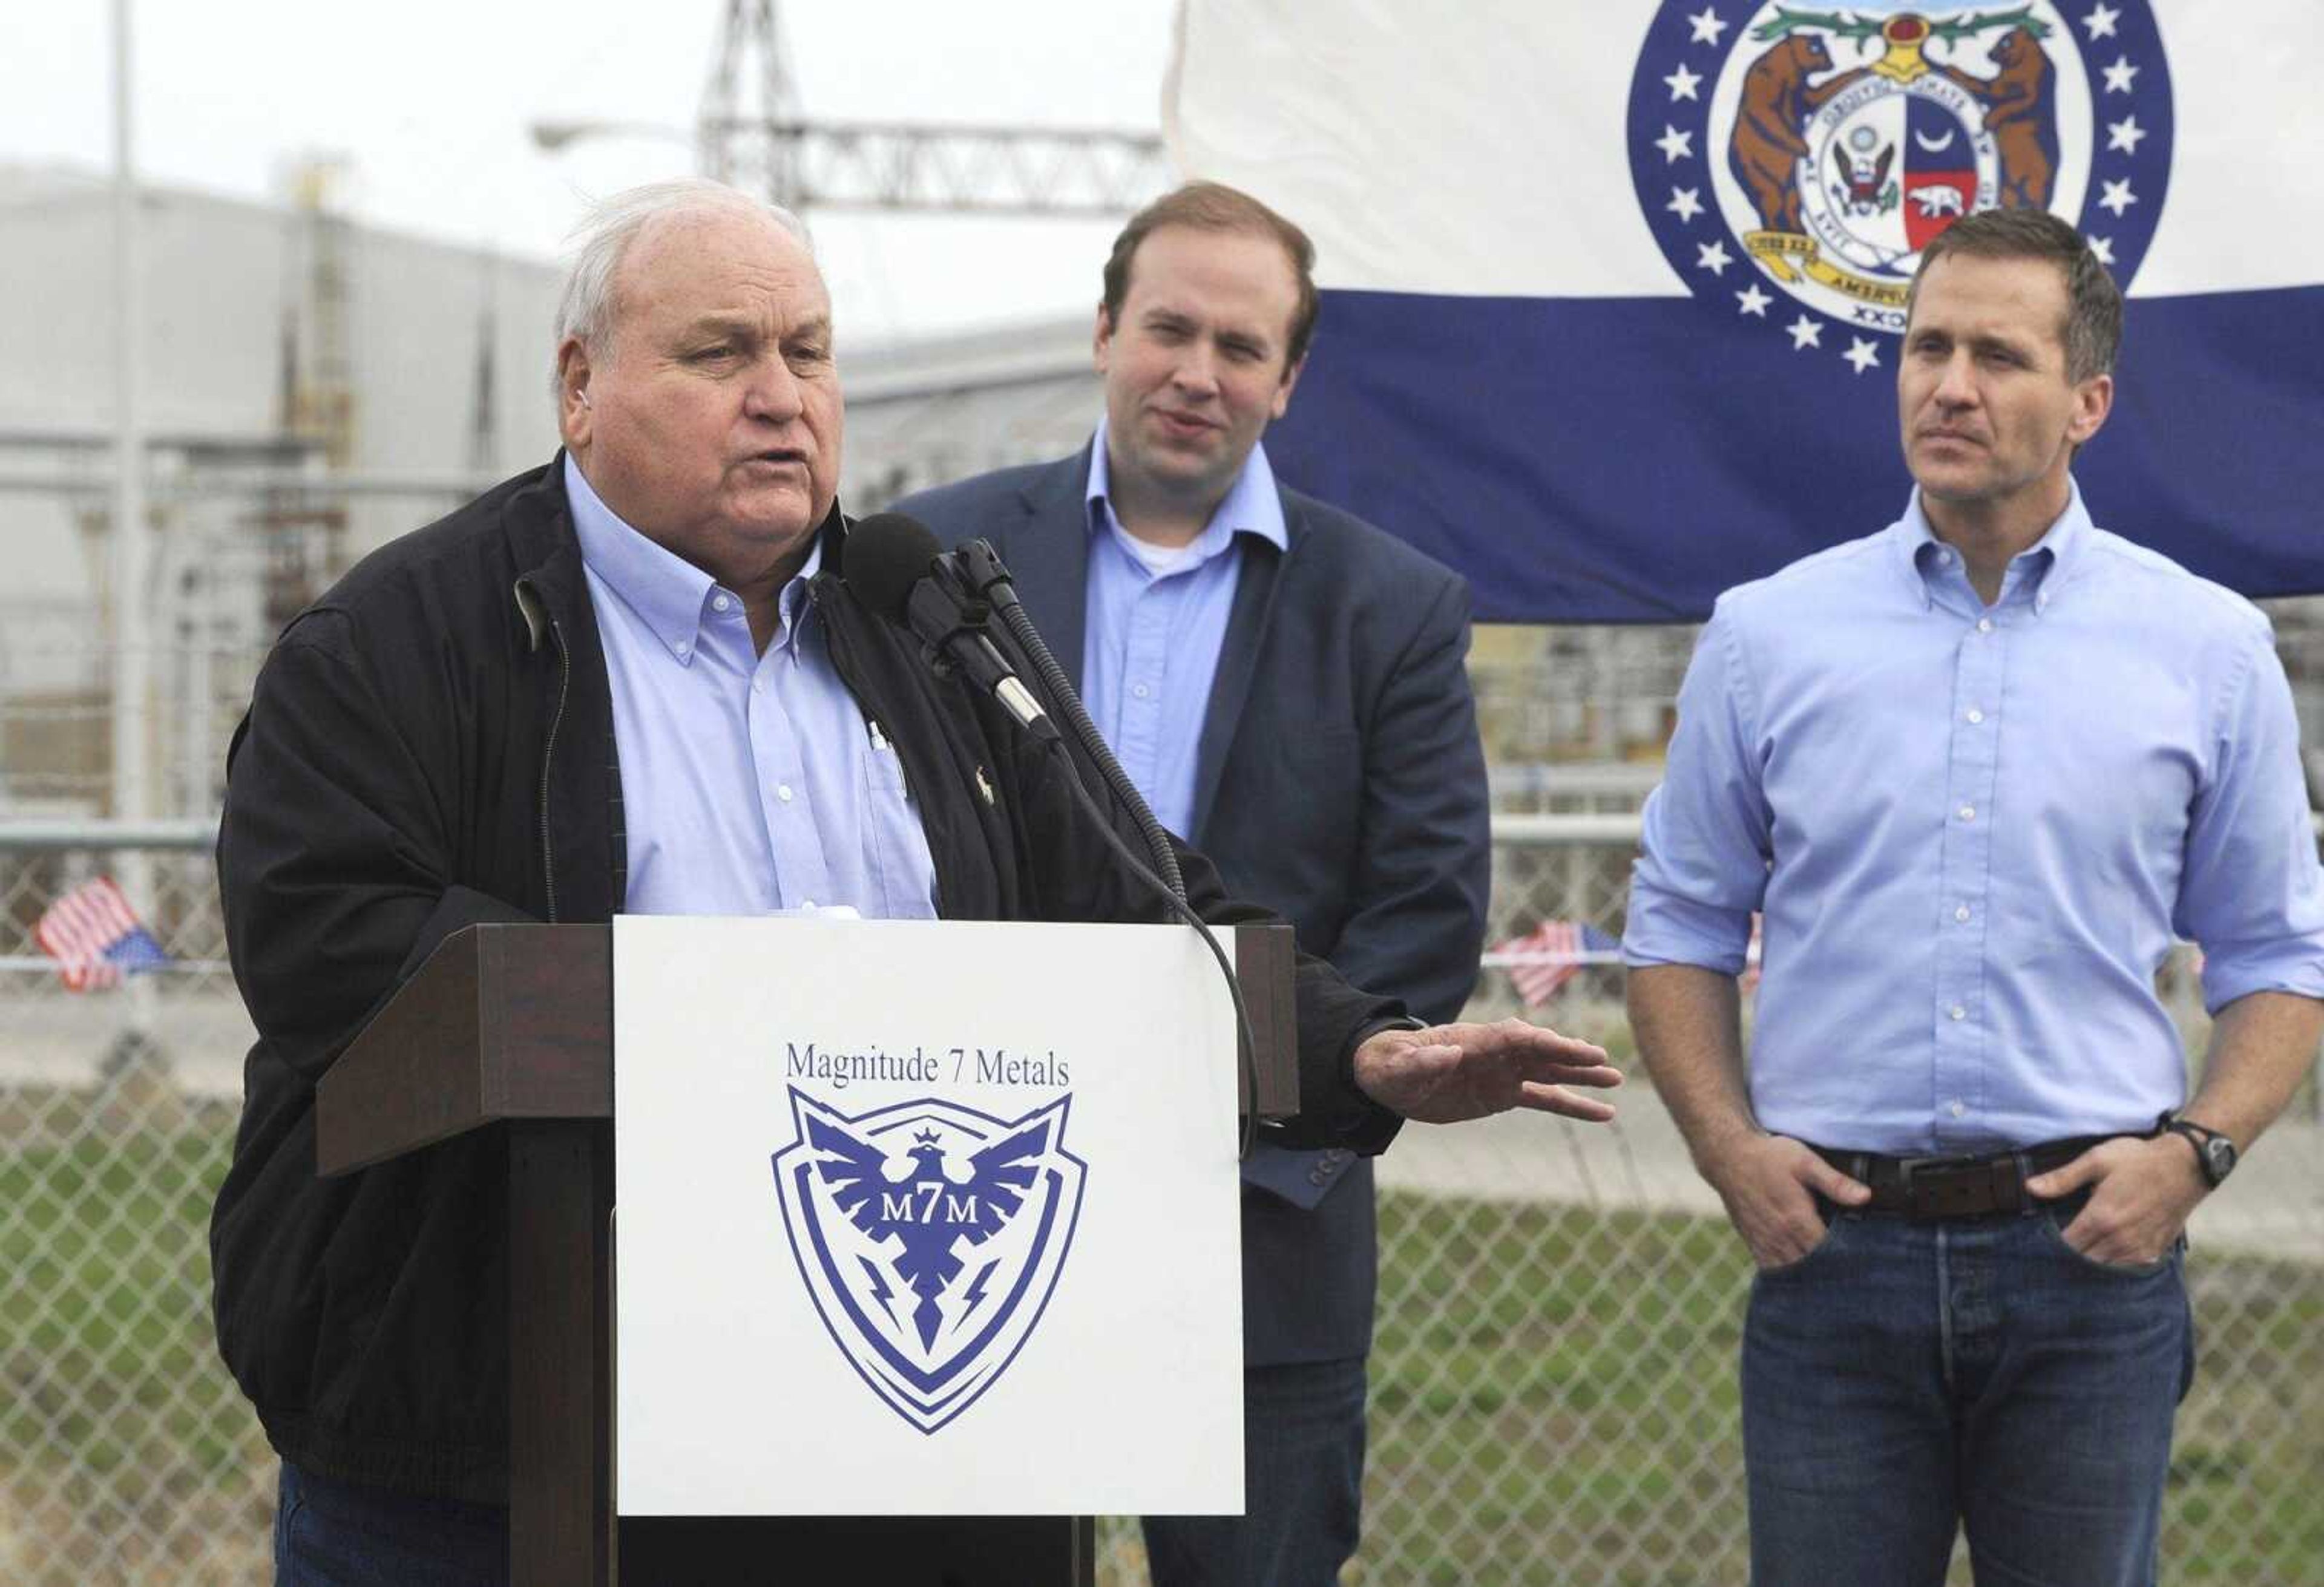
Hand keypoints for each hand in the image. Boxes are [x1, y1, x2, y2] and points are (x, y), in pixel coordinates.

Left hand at [1351, 1017, 1620, 1124]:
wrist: (1388, 1078)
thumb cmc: (1389, 1066)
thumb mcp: (1398, 1066)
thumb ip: (1422, 1060)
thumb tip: (1449, 1053)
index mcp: (1472, 1040)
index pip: (1513, 1037)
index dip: (1541, 1041)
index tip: (1568, 1049)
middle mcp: (1495, 1052)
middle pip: (1540, 1049)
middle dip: (1569, 1053)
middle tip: (1601, 1060)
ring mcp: (1503, 1072)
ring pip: (1550, 1071)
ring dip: (1581, 1075)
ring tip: (1616, 1079)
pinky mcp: (1504, 1093)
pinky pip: (1545, 1097)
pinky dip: (1573, 1105)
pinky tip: (1603, 1113)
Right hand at [1706, 1133, 1869, 1269]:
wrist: (1728, 1158)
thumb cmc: (1769, 1157)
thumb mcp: (1806, 1162)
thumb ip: (1835, 1182)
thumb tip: (1866, 1197)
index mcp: (1798, 1220)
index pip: (1830, 1253)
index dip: (1849, 1258)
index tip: (1864, 1257)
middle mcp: (1781, 1237)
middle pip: (1814, 1268)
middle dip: (1833, 1270)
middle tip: (1853, 1270)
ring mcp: (1766, 1243)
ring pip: (1794, 1273)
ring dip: (1812, 1276)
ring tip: (1831, 1275)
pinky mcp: (1754, 1244)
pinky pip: (1774, 1270)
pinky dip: (1790, 1275)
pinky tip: (1803, 1272)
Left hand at [2026, 1135, 2206, 1265]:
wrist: (2187, 1166)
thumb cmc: (2139, 1160)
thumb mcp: (2097, 1160)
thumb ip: (2062, 1178)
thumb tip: (2029, 1187)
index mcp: (2101, 1218)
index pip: (2066, 1246)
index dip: (2051, 1246)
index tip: (2040, 1242)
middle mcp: (2120, 1238)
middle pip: (2084, 1261)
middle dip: (2068, 1258)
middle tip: (2055, 1250)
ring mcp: (2140, 1248)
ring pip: (2105, 1268)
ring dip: (2090, 1264)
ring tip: (2079, 1252)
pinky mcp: (2155, 1251)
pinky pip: (2127, 1268)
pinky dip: (2114, 1265)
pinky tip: (2106, 1252)